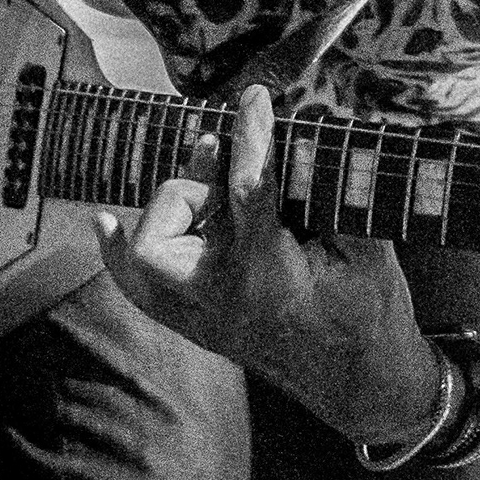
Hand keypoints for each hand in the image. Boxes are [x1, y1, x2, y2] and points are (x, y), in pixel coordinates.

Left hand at [94, 84, 444, 444]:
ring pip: (144, 254)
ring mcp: (201, 316)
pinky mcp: (196, 324)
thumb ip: (339, 191)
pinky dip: (121, 253)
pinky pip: (139, 288)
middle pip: (168, 227)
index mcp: (268, 276)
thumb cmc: (371, 312)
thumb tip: (323, 129)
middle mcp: (221, 299)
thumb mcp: (369, 246)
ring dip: (171, 209)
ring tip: (204, 180)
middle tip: (223, 151)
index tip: (253, 97)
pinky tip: (107, 222)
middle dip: (194, 181)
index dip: (250, 136)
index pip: (246, 191)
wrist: (359, 382)